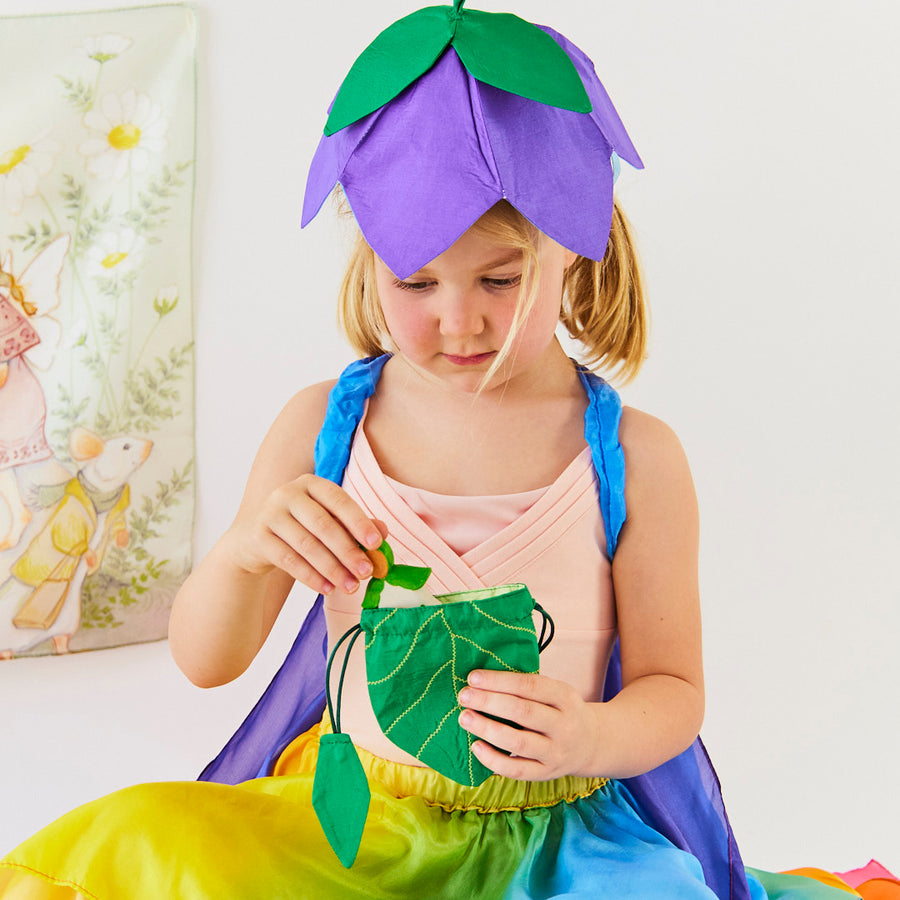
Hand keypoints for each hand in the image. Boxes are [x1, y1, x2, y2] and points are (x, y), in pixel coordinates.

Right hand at [229, 474, 387, 595]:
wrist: (256, 540)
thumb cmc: (302, 528)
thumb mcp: (329, 521)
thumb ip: (355, 525)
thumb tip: (384, 532)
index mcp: (312, 484)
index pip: (339, 500)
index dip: (359, 522)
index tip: (377, 543)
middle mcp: (288, 493)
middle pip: (323, 525)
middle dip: (348, 551)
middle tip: (366, 572)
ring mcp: (270, 513)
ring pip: (307, 545)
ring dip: (332, 568)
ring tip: (350, 586)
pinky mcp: (258, 536)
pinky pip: (289, 560)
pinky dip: (311, 576)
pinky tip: (327, 588)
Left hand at [458, 669, 599, 780]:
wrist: (591, 743)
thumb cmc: (561, 710)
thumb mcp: (556, 691)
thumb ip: (527, 686)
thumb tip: (483, 680)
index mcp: (565, 697)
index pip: (530, 686)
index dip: (500, 681)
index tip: (473, 677)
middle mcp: (564, 725)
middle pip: (523, 712)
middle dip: (489, 702)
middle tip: (464, 696)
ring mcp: (556, 752)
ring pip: (518, 742)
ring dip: (487, 729)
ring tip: (465, 718)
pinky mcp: (546, 774)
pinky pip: (516, 770)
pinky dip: (493, 760)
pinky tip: (476, 747)